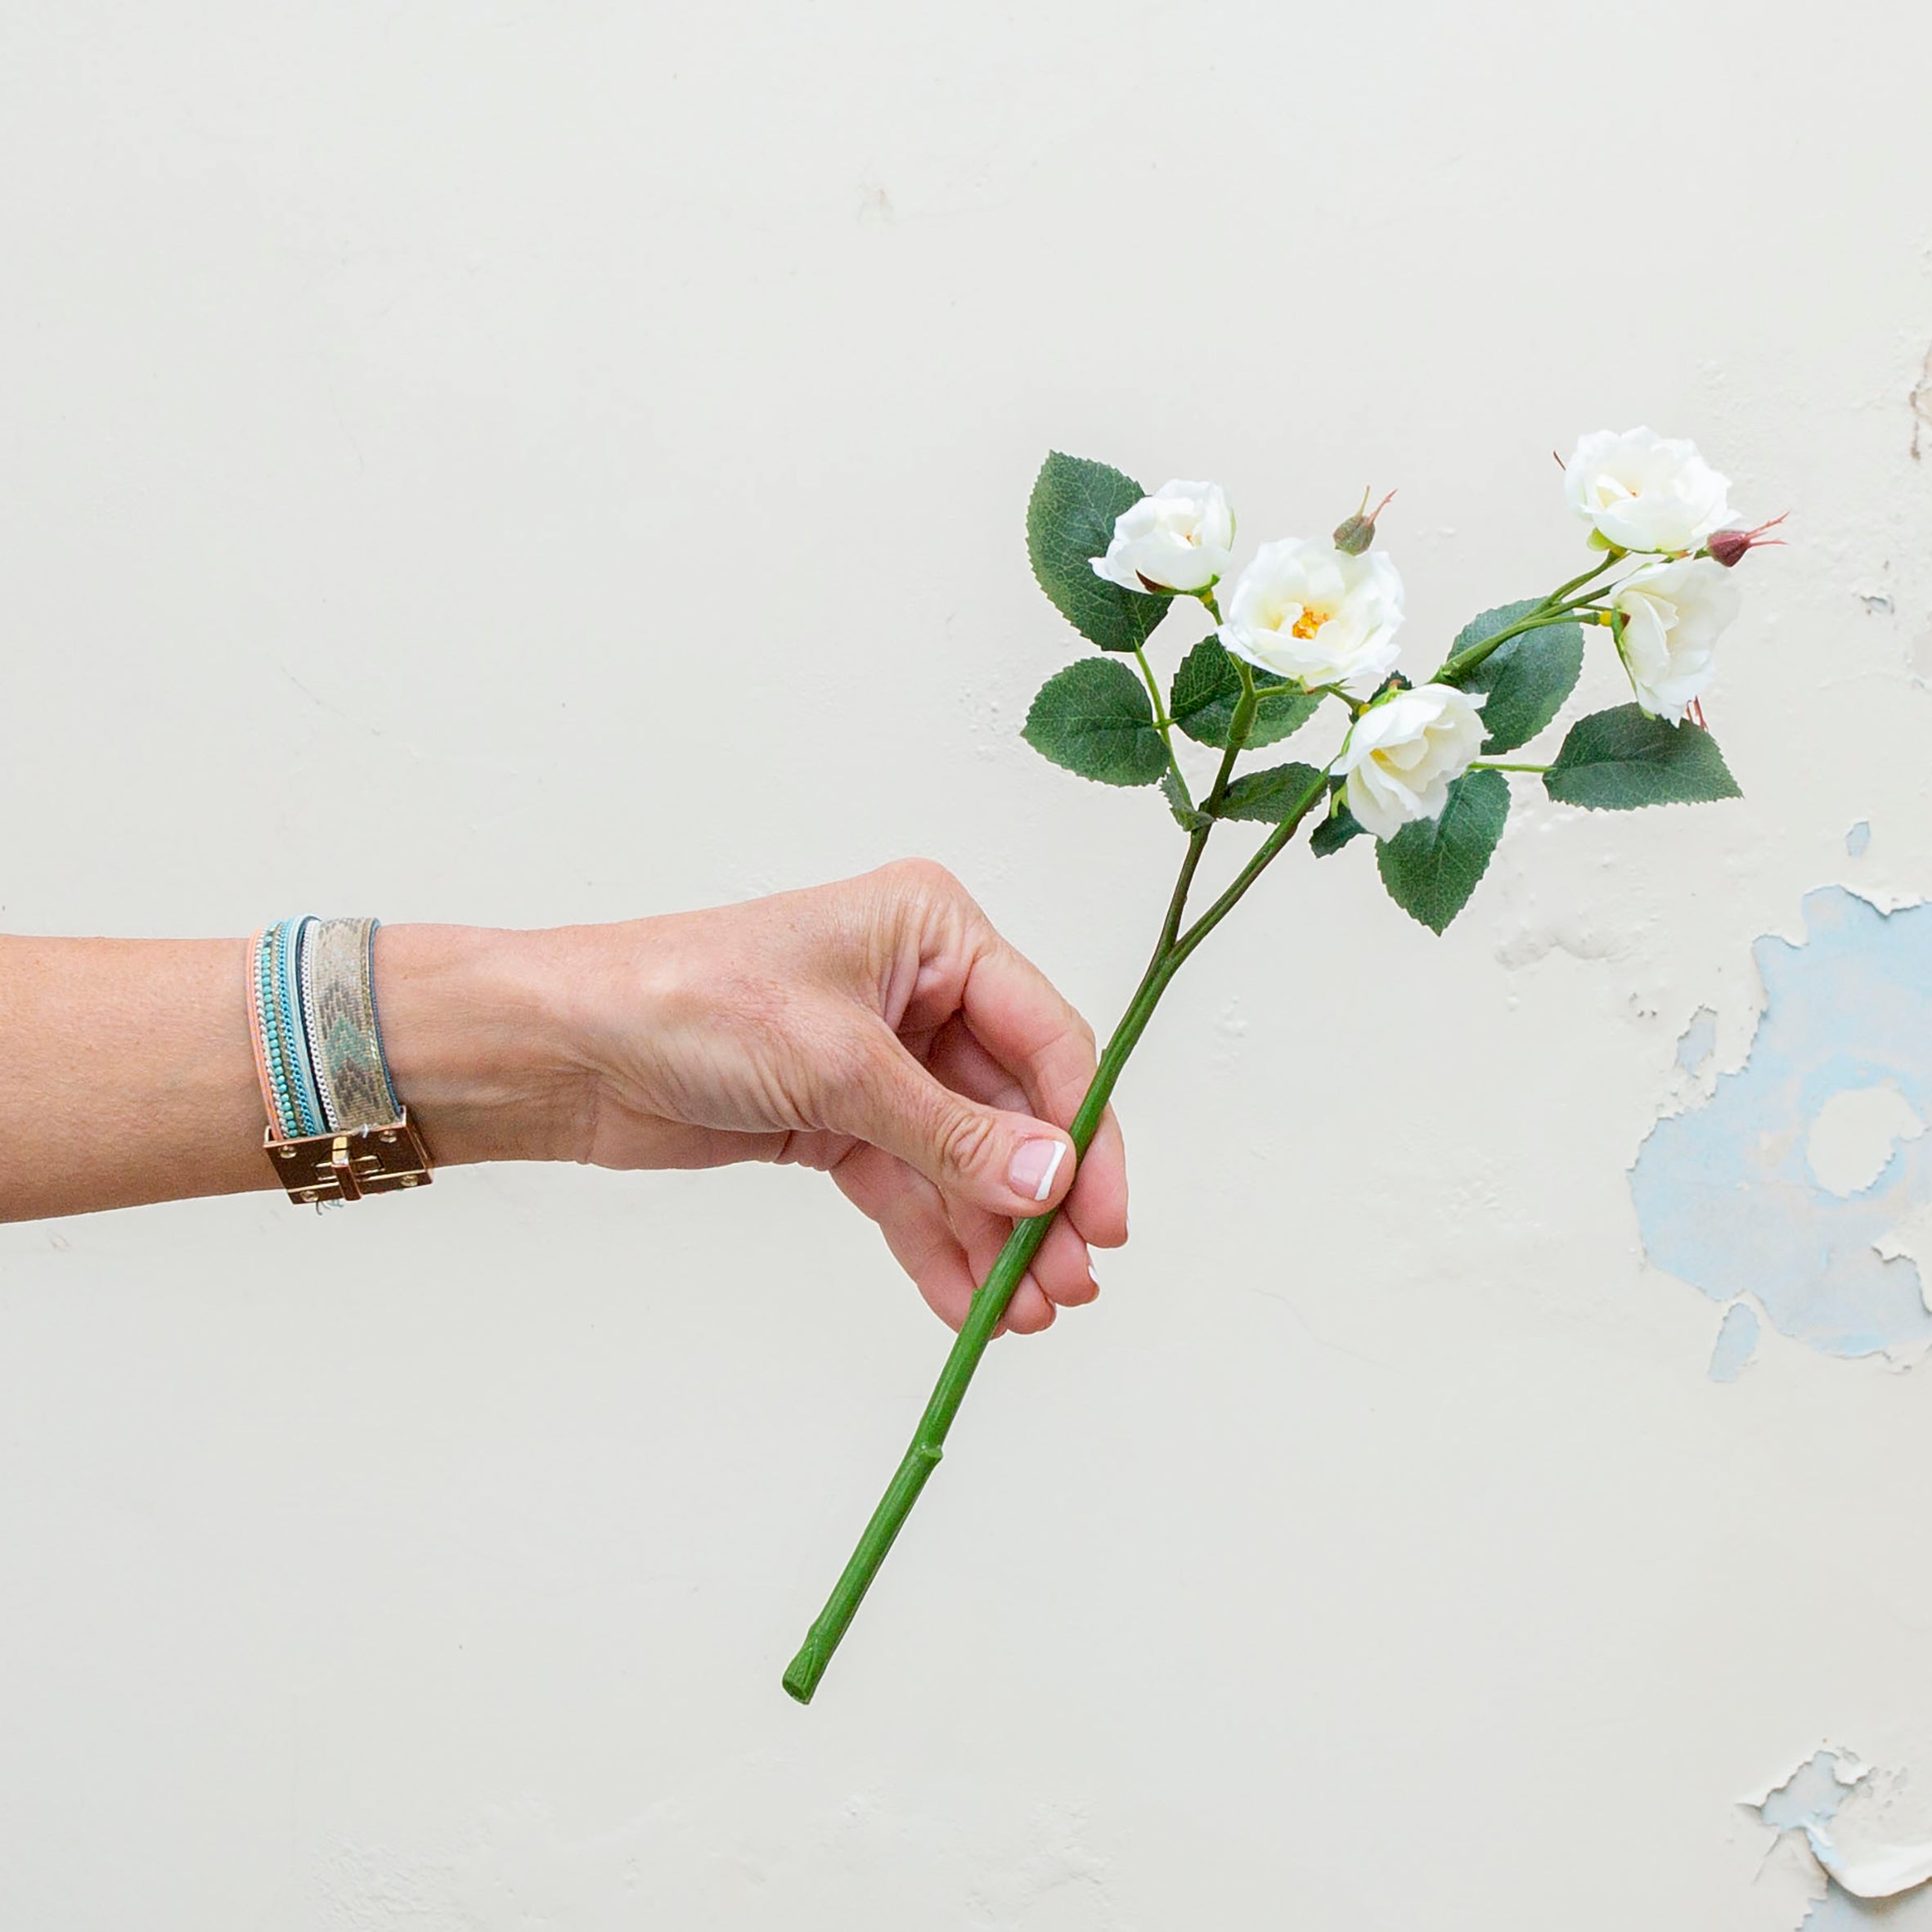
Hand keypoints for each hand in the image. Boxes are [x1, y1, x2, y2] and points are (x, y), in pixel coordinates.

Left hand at [550, 860, 1128, 1333]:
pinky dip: (935, 1243)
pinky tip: (963, 1301)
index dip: (1081, 1130)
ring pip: (965, 1158)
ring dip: (993, 1236)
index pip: (1045, 1036)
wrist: (563, 1051)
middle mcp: (917, 988)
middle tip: (1065, 1286)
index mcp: (932, 930)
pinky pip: (908, 1187)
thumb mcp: (836, 1064)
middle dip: (1039, 1200)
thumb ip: (951, 1133)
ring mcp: (879, 1057)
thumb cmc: (683, 1002)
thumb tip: (1050, 1182)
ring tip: (1020, 1314)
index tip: (1098, 1217)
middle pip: (1013, 1108)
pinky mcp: (837, 1117)